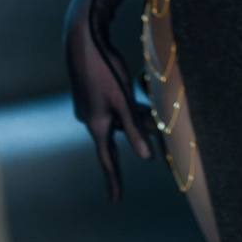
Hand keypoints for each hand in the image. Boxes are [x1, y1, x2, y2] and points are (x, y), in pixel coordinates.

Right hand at [64, 15, 156, 203]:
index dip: (114, 181)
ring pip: (118, 117)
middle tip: (158, 129)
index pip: (107, 160)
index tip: (116, 200)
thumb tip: (147, 158)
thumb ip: (135, 129)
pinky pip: (113, 105)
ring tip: (153, 111)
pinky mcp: (92, 92)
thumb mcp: (122, 99)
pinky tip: (137, 88)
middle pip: (119, 133)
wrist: (83, 40)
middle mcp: (90, 119)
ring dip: (135, 115)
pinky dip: (127, 103)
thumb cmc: (104, 69)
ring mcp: (89, 105)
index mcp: (97, 125)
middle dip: (138, 132)